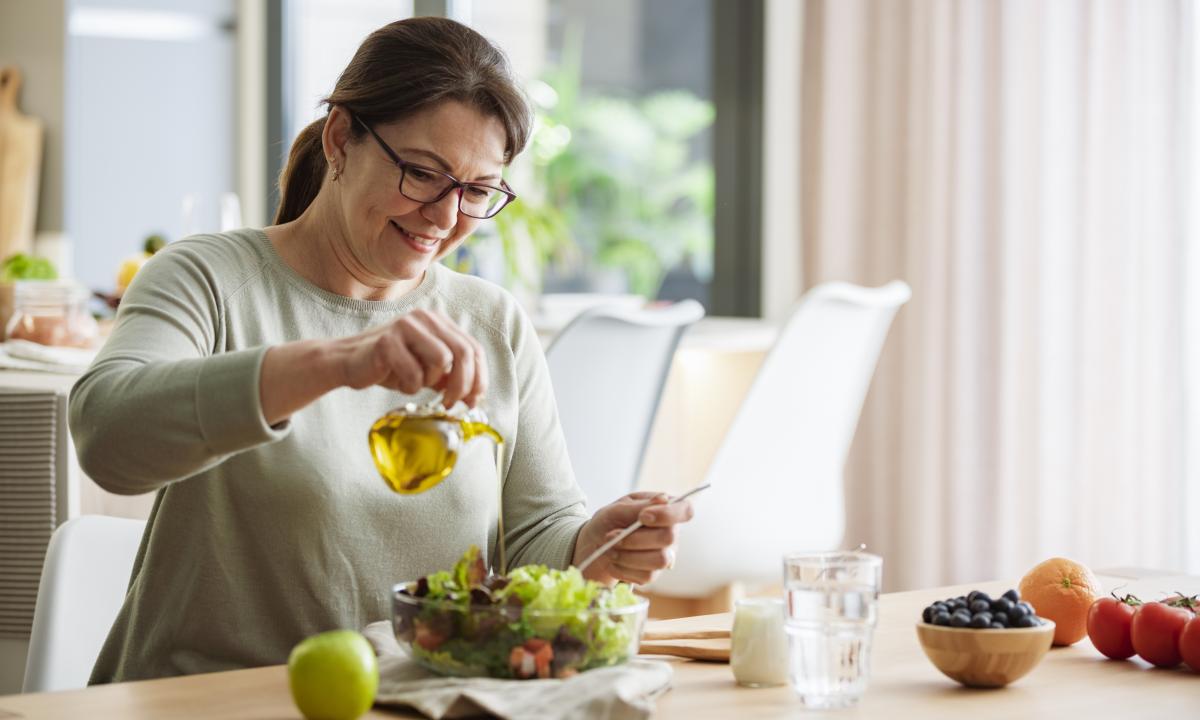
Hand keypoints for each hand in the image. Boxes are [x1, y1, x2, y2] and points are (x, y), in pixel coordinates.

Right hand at [337, 309, 487, 406]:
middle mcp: (425, 318)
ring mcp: (406, 325)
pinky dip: (409, 386)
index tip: (473, 401)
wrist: (348, 362)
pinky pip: (414, 373)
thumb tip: (475, 397)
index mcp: (438, 322)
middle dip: (463, 385)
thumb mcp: (427, 370)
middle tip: (451, 404)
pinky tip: (398, 382)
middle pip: (464, 353)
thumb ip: (450, 376)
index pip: (474, 348)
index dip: (479, 377)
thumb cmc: (391, 366)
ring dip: (431, 381)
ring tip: (414, 382)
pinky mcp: (388, 341)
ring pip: (442, 360)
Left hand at [573, 491, 695, 584]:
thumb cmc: (609, 521)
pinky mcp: (653, 574)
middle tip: (611, 535)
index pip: (685, 510)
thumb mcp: (617, 508)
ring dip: (628, 555)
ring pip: (660, 560)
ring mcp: (664, 555)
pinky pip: (646, 576)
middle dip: (635, 538)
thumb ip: (639, 506)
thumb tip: (663, 499)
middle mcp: (671, 533)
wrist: (594, 544)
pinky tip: (613, 560)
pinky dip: (623, 568)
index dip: (668, 515)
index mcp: (665, 510)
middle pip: (668, 538)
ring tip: (610, 548)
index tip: (643, 517)